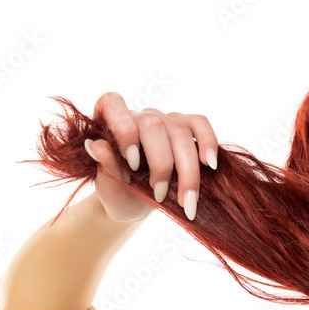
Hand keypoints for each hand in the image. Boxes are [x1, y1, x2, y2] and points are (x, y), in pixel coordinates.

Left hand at [84, 92, 218, 221]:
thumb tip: (98, 146)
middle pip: (154, 125)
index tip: (132, 163)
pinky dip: (208, 143)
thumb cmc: (118, 192)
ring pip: (181, 131)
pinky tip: (210, 164)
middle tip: (159, 196)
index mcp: (109, 122)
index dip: (124, 130)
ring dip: (187, 170)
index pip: (114, 105)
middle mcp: (138, 115)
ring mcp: (165, 119)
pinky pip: (200, 125)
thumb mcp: (108, 187)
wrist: (135, 204)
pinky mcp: (187, 128)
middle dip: (161, 164)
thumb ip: (105, 166)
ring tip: (187, 200)